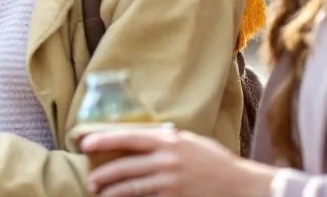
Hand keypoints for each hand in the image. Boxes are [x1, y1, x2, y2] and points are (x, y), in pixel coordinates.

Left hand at [83, 126, 277, 196]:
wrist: (242, 185)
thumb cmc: (217, 162)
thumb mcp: (191, 142)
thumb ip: (168, 139)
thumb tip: (145, 135)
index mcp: (169, 140)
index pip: (128, 137)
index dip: (103, 139)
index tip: (84, 142)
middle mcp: (167, 159)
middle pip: (125, 166)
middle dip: (104, 174)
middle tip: (91, 180)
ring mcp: (171, 181)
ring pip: (132, 187)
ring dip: (113, 191)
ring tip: (101, 193)